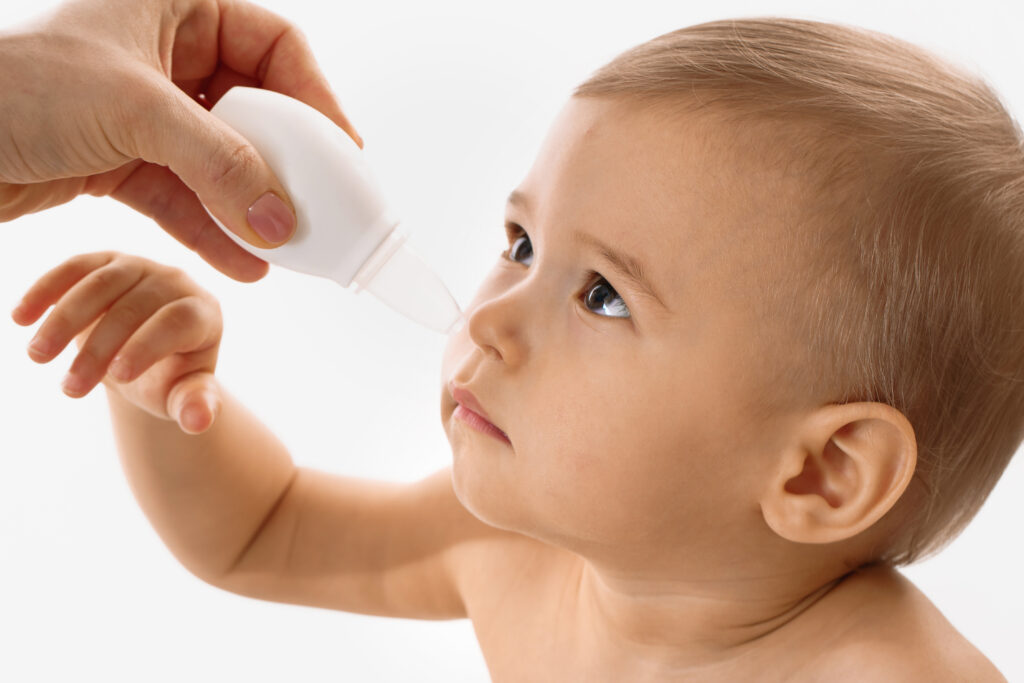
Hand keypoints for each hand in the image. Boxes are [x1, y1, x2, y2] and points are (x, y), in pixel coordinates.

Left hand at [0, 0, 362, 281]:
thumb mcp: (136, 111)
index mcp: (176, 6)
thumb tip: (282, 220)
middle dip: (286, 165)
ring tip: (286, 249)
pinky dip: (211, 229)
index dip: (316, 100)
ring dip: (253, 207)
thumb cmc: (17, 86)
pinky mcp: (122, 160)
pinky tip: (245, 265)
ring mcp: (145, 111)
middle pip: (256, 110)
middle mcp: (166, 54)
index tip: (343, 154)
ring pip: (222, 160)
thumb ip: (220, 164)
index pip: (274, 46)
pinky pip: (185, 196)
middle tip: (317, 208)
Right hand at [12, 251, 224, 433]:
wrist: (143, 355)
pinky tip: (20, 317)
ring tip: (38, 357)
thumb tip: (198, 422)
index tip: (118, 376)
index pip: (176, 323)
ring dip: (64, 320)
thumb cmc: (169, 377)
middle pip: (134, 308)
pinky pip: (74, 268)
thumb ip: (195, 405)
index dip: (147, 346)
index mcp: (203, 313)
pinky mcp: (106, 261)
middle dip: (98, 349)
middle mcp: (176, 282)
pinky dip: (45, 289)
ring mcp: (141, 267)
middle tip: (70, 388)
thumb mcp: (182, 394)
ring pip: (99, 284)